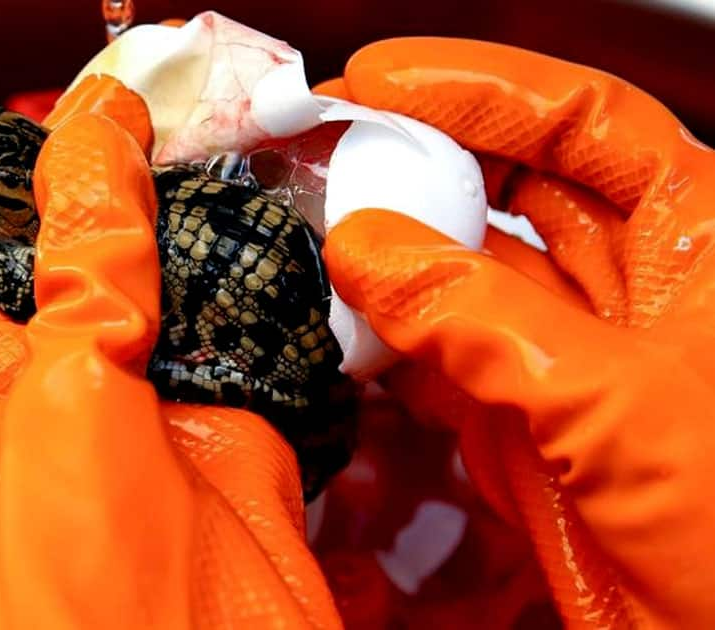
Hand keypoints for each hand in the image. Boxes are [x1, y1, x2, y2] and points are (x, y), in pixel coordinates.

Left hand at [0, 77, 340, 628]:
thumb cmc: (58, 599)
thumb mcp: (56, 400)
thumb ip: (82, 275)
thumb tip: (92, 149)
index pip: (28, 265)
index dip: (72, 193)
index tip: (121, 124)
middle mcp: (78, 415)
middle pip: (122, 284)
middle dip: (163, 219)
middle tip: (207, 143)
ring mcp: (166, 436)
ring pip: (201, 318)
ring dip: (230, 263)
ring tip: (259, 187)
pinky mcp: (247, 460)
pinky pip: (267, 364)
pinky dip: (288, 319)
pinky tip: (302, 267)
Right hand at [320, 38, 714, 628]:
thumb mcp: (622, 407)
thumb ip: (489, 322)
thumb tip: (369, 247)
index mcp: (691, 239)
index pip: (580, 121)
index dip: (479, 87)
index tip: (378, 78)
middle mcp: (624, 283)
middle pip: (510, 181)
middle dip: (421, 158)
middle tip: (329, 148)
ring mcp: (563, 351)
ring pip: (462, 271)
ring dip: (392, 252)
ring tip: (317, 233)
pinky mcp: (518, 416)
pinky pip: (438, 353)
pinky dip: (387, 338)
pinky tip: (343, 326)